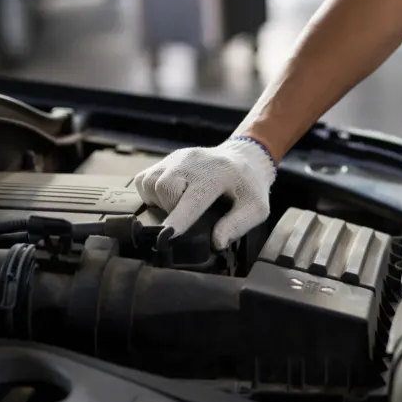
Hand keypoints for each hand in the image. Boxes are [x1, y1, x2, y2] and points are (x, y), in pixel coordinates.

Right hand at [134, 137, 275, 249]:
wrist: (243, 158)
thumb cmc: (249, 186)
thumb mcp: (257, 208)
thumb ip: (238, 225)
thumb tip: (216, 244)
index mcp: (217, 174)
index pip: (193, 198)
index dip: (178, 219)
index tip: (167, 236)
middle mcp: (192, 161)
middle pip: (164, 188)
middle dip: (170, 209)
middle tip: (188, 216)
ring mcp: (176, 157)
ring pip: (150, 183)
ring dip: (159, 202)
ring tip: (178, 207)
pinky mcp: (166, 159)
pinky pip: (144, 179)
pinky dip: (151, 193)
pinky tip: (168, 198)